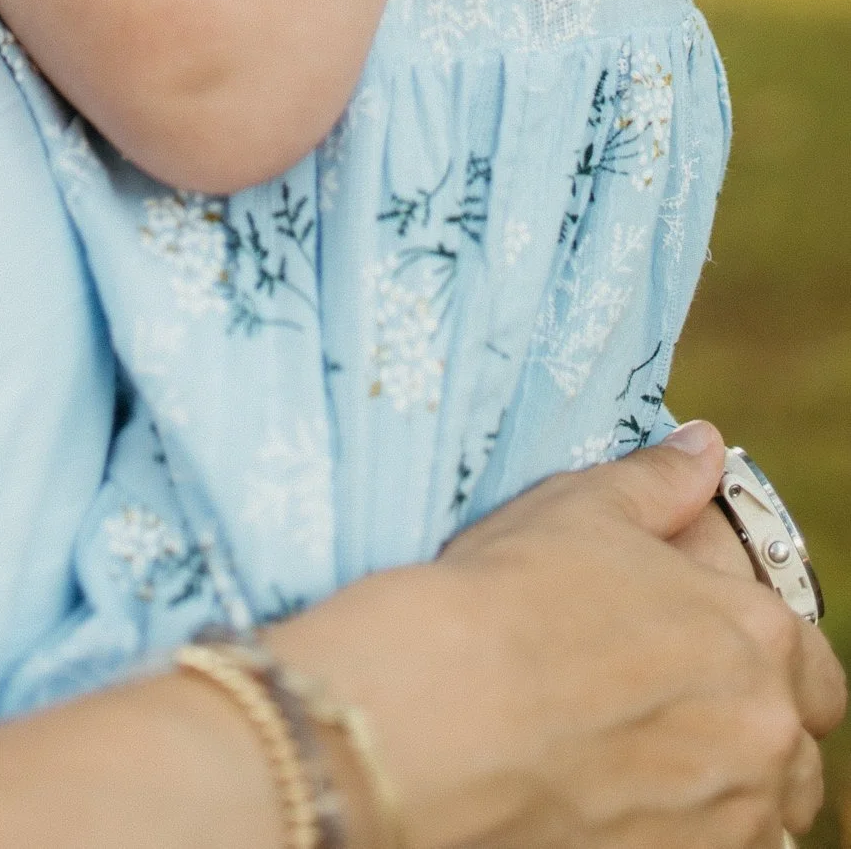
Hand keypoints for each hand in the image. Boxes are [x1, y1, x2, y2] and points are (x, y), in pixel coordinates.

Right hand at [267, 421, 844, 848]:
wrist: (444, 716)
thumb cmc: (510, 598)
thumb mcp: (582, 510)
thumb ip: (659, 482)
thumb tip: (705, 446)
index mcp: (756, 635)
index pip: (811, 665)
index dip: (764, 661)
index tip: (709, 658)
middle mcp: (765, 733)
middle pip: (798, 753)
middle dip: (757, 736)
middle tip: (679, 719)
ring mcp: (732, 817)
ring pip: (766, 817)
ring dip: (727, 794)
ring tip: (646, 767)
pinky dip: (687, 834)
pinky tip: (624, 804)